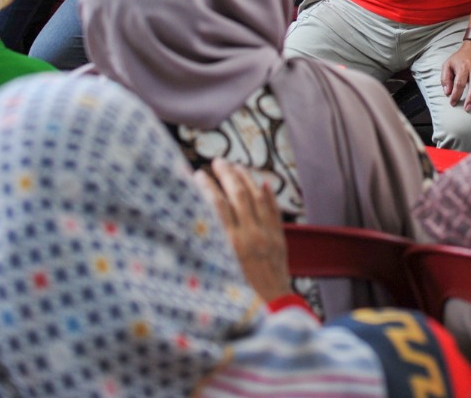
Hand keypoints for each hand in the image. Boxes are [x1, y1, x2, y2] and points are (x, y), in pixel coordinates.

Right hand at [193, 159, 293, 303]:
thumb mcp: (214, 273)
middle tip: (217, 162)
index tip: (198, 174)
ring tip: (236, 166)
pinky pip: (274, 211)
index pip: (217, 205)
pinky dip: (269, 195)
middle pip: (238, 195)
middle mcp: (249, 235)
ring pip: (257, 198)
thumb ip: (205, 247)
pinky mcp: (279, 239)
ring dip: (246, 179)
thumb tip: (192, 222)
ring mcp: (267, 235)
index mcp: (229, 244)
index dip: (207, 186)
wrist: (268, 309)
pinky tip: (263, 182)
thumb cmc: (236, 297)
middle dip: (226, 175)